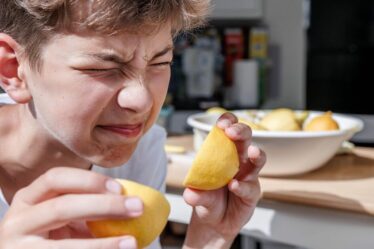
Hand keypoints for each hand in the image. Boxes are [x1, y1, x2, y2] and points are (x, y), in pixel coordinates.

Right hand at [0, 167, 141, 248]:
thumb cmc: (54, 235)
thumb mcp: (65, 217)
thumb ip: (88, 206)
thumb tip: (131, 200)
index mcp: (29, 198)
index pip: (55, 178)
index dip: (88, 180)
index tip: (120, 187)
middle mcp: (18, 220)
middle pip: (62, 206)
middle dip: (104, 206)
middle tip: (137, 207)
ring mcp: (20, 246)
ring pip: (64, 244)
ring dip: (103, 244)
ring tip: (131, 242)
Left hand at [183, 112, 265, 247]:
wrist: (214, 223)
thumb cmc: (207, 200)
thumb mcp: (197, 196)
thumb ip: (194, 194)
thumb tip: (190, 194)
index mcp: (222, 152)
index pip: (227, 130)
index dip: (227, 122)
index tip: (222, 124)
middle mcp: (238, 160)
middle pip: (245, 138)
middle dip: (241, 131)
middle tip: (232, 132)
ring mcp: (247, 175)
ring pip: (258, 158)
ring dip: (256, 154)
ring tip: (251, 153)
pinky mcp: (252, 192)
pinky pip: (250, 186)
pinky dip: (242, 186)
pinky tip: (234, 186)